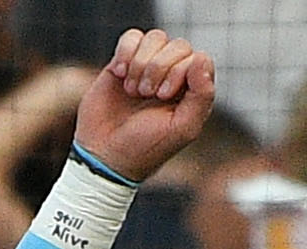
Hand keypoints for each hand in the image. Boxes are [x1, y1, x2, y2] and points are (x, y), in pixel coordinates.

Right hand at [76, 28, 215, 181]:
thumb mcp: (182, 128)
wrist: (105, 153)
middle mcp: (173, 75)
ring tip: (132, 90)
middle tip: (146, 95)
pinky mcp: (124, 62)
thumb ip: (201, 96)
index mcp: (192, 91)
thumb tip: (202, 58)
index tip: (163, 96)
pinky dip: (125, 53)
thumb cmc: (146, 147)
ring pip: (155, 37)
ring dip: (141, 63)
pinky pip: (132, 36)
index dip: (180, 71)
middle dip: (159, 68)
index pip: (198, 59)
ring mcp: (148, 67)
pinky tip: (119, 74)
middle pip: (178, 45)